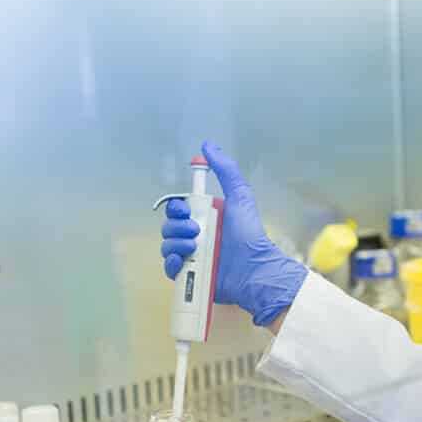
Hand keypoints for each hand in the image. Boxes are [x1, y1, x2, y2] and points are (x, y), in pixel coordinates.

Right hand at [161, 142, 308, 326]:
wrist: (254, 270)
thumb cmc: (249, 235)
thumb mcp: (240, 197)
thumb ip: (226, 170)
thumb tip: (208, 145)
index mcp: (205, 217)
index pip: (177, 208)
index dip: (176, 208)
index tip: (186, 210)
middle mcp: (196, 236)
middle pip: (169, 226)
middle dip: (177, 227)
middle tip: (195, 230)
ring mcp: (192, 257)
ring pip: (167, 246)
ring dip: (175, 244)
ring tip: (194, 247)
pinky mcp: (190, 276)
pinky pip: (170, 268)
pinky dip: (172, 263)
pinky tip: (183, 261)